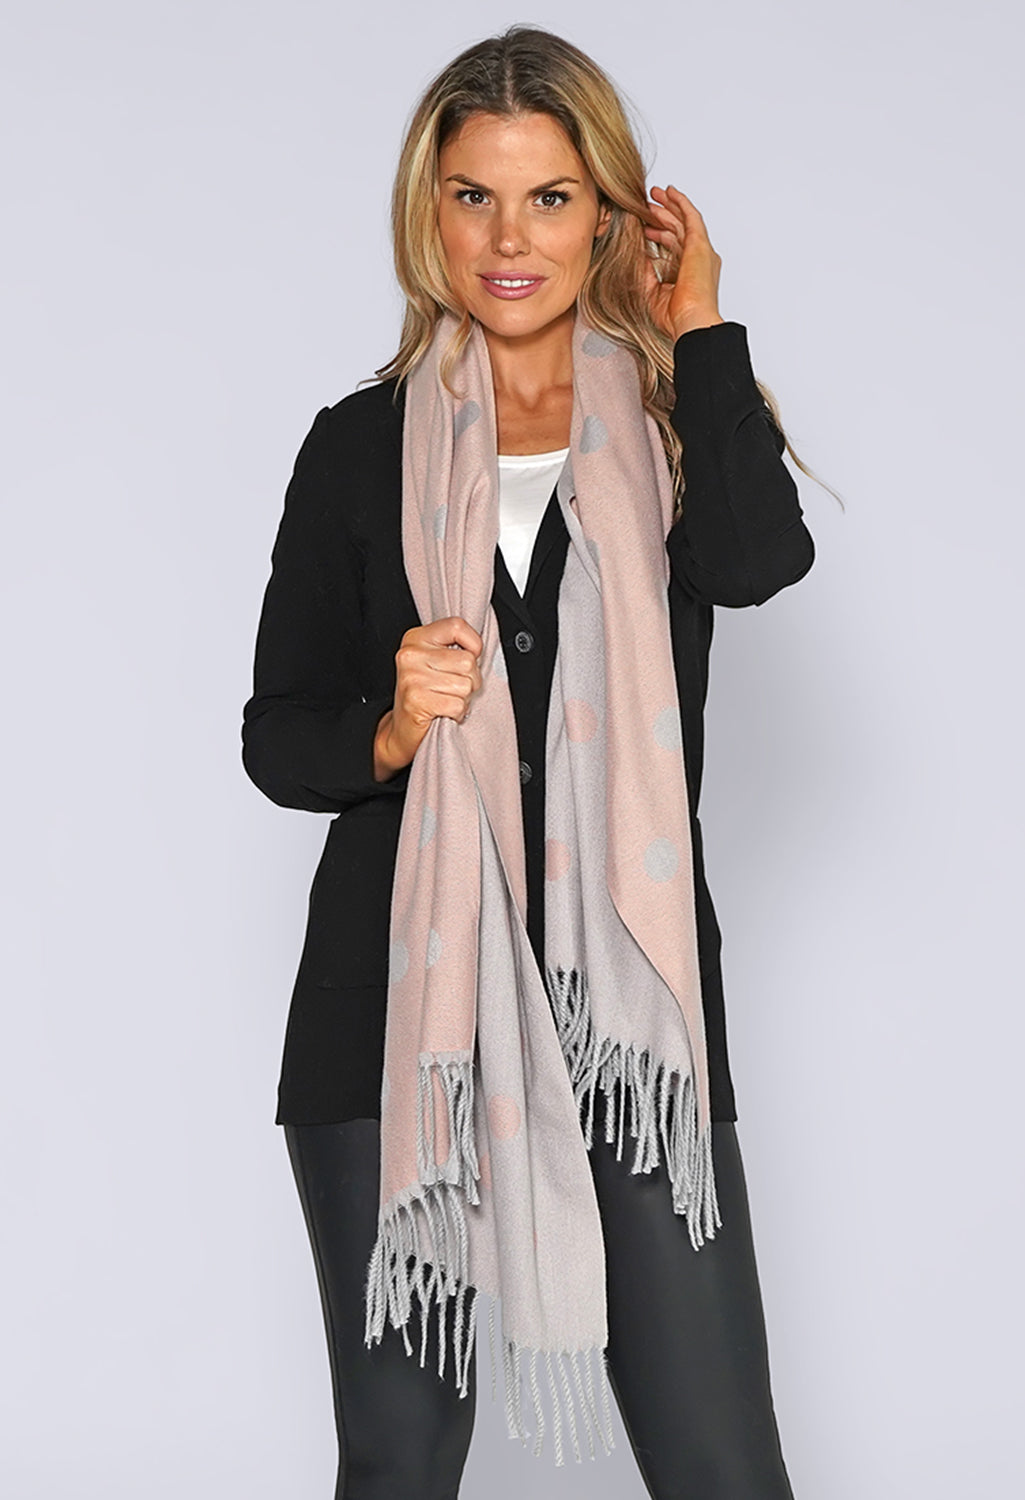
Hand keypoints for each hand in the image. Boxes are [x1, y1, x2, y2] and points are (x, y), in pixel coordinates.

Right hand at [373, 616, 482, 779]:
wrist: (402, 729)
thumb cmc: (425, 694)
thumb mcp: (436, 661)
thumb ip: (454, 649)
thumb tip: (479, 651)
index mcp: (416, 638)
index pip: (457, 626)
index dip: (473, 644)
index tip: (469, 658)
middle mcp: (411, 654)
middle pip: (468, 660)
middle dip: (470, 680)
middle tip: (453, 688)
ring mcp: (412, 677)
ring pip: (465, 685)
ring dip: (463, 699)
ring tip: (445, 700)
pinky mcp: (416, 700)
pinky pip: (458, 704)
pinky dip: (457, 713)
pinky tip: (443, 712)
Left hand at [642, 184, 724, 339]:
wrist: (690, 322)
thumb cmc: (675, 317)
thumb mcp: (651, 290)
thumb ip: (645, 271)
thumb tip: (635, 252)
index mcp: (690, 272)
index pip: (674, 245)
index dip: (659, 232)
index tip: (644, 225)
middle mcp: (698, 259)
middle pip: (679, 229)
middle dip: (663, 214)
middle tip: (647, 203)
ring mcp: (701, 251)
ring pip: (683, 221)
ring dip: (669, 206)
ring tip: (654, 195)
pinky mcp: (700, 245)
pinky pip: (691, 217)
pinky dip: (681, 203)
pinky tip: (670, 193)